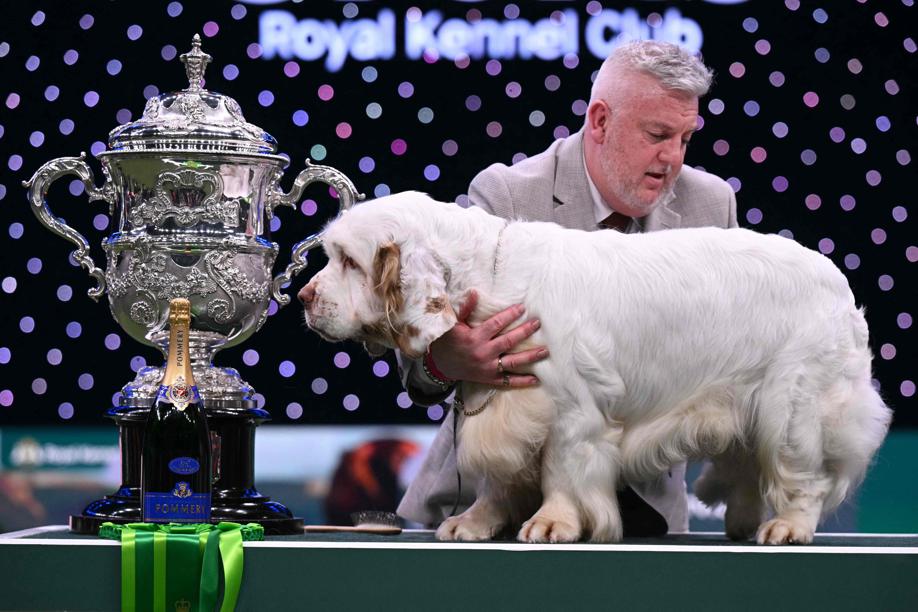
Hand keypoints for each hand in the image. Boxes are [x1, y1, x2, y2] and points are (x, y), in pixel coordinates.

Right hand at [429, 290, 546, 386]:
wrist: (440, 365)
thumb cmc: (448, 341)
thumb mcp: (454, 323)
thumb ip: (466, 309)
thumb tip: (475, 292)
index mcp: (475, 337)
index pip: (497, 324)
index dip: (510, 315)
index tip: (522, 308)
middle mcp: (483, 353)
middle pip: (509, 341)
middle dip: (525, 331)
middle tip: (537, 323)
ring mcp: (487, 368)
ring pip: (513, 362)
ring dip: (530, 356)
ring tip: (544, 351)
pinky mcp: (489, 379)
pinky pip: (508, 381)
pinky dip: (522, 381)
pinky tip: (536, 379)